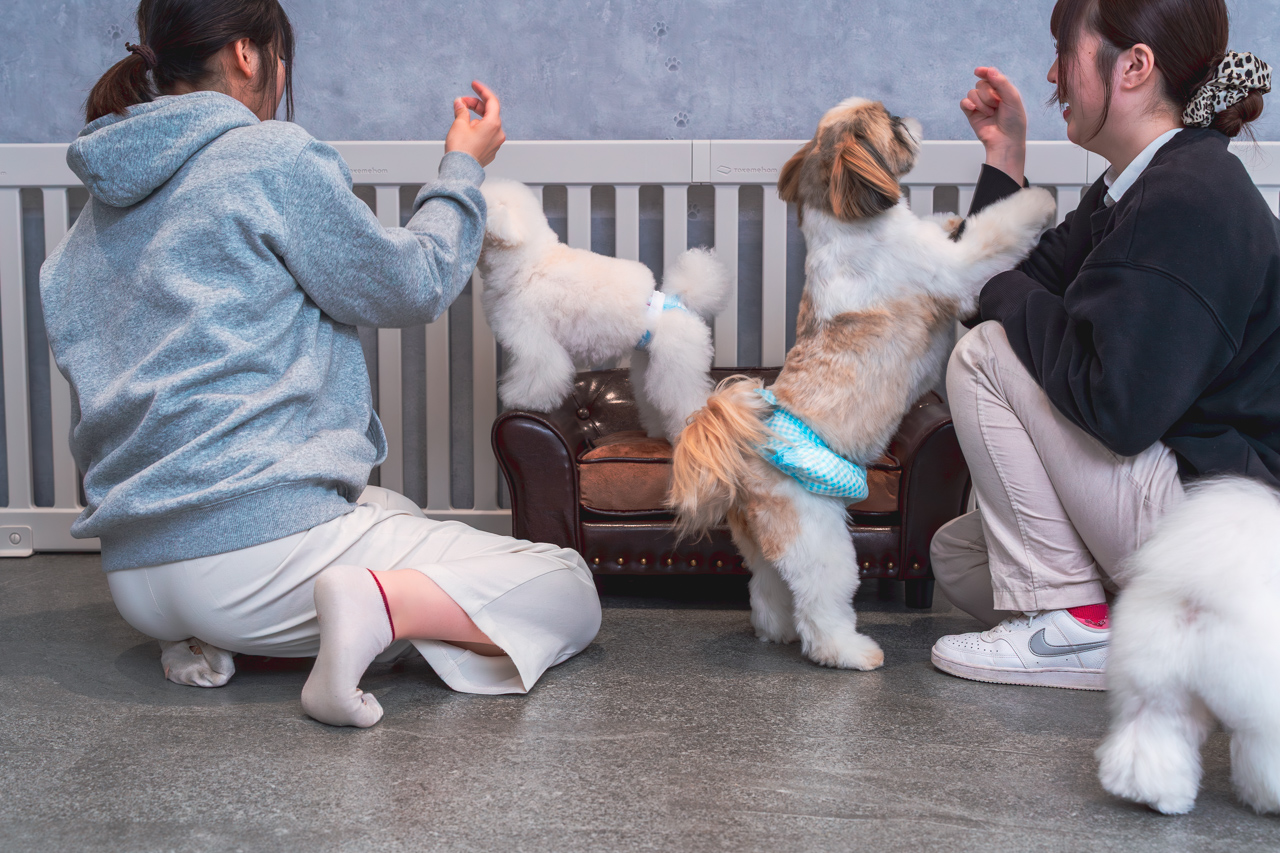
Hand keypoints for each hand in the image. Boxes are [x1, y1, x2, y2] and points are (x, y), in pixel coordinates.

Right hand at [444, 81, 505, 167]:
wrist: (460, 171)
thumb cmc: (461, 150)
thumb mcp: (459, 124)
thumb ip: (461, 110)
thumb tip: (460, 103)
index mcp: (493, 124)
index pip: (492, 101)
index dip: (482, 91)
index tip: (474, 85)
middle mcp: (498, 134)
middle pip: (489, 112)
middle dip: (475, 105)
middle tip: (461, 103)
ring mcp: (496, 144)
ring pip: (487, 124)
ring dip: (475, 118)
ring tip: (461, 120)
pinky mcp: (490, 151)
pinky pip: (486, 135)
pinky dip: (477, 129)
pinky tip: (466, 131)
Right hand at [961, 67, 1026, 184]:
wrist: (1005, 141)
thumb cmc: (1014, 122)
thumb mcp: (1012, 98)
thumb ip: (1002, 83)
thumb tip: (989, 70)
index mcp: (1003, 91)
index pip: (992, 76)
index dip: (985, 72)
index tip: (978, 71)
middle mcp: (991, 96)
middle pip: (981, 84)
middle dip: (988, 94)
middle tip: (997, 105)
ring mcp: (980, 105)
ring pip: (972, 93)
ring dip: (981, 102)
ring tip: (990, 113)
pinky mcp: (971, 114)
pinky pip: (964, 102)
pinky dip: (968, 104)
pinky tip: (973, 109)